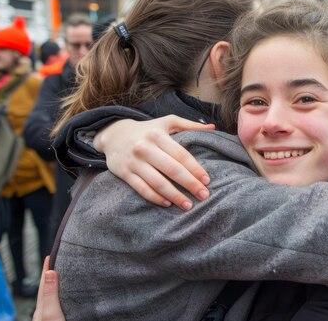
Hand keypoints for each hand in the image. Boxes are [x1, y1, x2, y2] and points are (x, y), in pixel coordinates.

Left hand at [33, 257, 65, 320]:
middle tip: (55, 262)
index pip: (44, 282)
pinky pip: (57, 301)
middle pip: (47, 288)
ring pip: (52, 295)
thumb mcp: (51, 311)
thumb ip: (50, 293)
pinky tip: (63, 295)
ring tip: (59, 275)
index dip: (46, 269)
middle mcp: (44, 309)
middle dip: (50, 274)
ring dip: (55, 284)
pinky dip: (59, 294)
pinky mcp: (57, 317)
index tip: (49, 256)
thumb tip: (49, 272)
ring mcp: (49, 314)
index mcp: (42, 306)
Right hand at [94, 116, 215, 209]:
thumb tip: (213, 127)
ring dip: (174, 195)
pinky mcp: (124, 173)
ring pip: (157, 182)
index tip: (207, 180)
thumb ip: (189, 125)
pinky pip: (142, 188)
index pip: (181, 154)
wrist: (114, 134)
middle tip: (204, 196)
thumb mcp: (167, 122)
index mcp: (157, 135)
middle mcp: (145, 147)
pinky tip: (167, 203)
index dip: (195, 168)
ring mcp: (134, 161)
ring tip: (188, 205)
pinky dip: (155, 197)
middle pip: (171, 169)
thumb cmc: (148, 130)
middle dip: (190, 184)